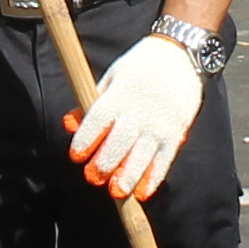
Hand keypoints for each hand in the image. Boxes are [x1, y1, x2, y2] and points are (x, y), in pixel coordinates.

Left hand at [67, 34, 202, 198]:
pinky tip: (142, 192)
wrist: (180, 55)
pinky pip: (164, 160)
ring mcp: (159, 123)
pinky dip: (153, 177)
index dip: (85, 140)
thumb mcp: (111, 77)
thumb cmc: (139, 67)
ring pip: (142, 155)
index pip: (98, 120)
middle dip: (105, 163)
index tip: (76, 156)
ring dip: (128, 176)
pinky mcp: (176, 132)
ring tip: (117, 192)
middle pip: (119, 142)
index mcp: (119, 94)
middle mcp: (139, 110)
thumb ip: (91, 103)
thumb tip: (69, 124)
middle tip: (93, 178)